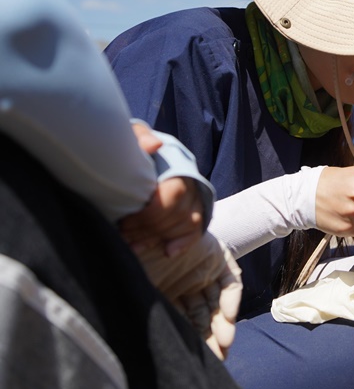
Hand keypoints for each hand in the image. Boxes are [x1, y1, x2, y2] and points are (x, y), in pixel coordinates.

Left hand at [119, 123, 203, 256]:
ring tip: (132, 244)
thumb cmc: (133, 148)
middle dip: (148, 228)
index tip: (124, 221)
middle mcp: (191, 182)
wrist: (141, 155)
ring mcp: (194, 197)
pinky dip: (183, 243)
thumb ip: (139, 136)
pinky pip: (195, 229)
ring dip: (158, 238)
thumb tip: (155, 145)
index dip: (149, 214)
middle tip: (122, 233)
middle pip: (178, 214)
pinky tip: (167, 252)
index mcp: (178, 165)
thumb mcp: (131, 136)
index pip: (172, 196)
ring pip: (186, 224)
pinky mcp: (193, 210)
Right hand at [136, 232, 241, 359]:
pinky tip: (226, 317)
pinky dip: (230, 299)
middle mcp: (187, 283)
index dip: (190, 340)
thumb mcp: (138, 283)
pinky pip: (230, 283)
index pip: (183, 320)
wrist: (153, 214)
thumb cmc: (135, 250)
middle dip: (209, 338)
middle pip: (202, 316)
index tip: (196, 361)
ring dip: (222, 324)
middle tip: (216, 359)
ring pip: (217, 304)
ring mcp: (204, 270)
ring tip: (224, 343)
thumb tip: (145, 341)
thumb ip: (148, 306)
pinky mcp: (220, 258)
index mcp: (167, 290)